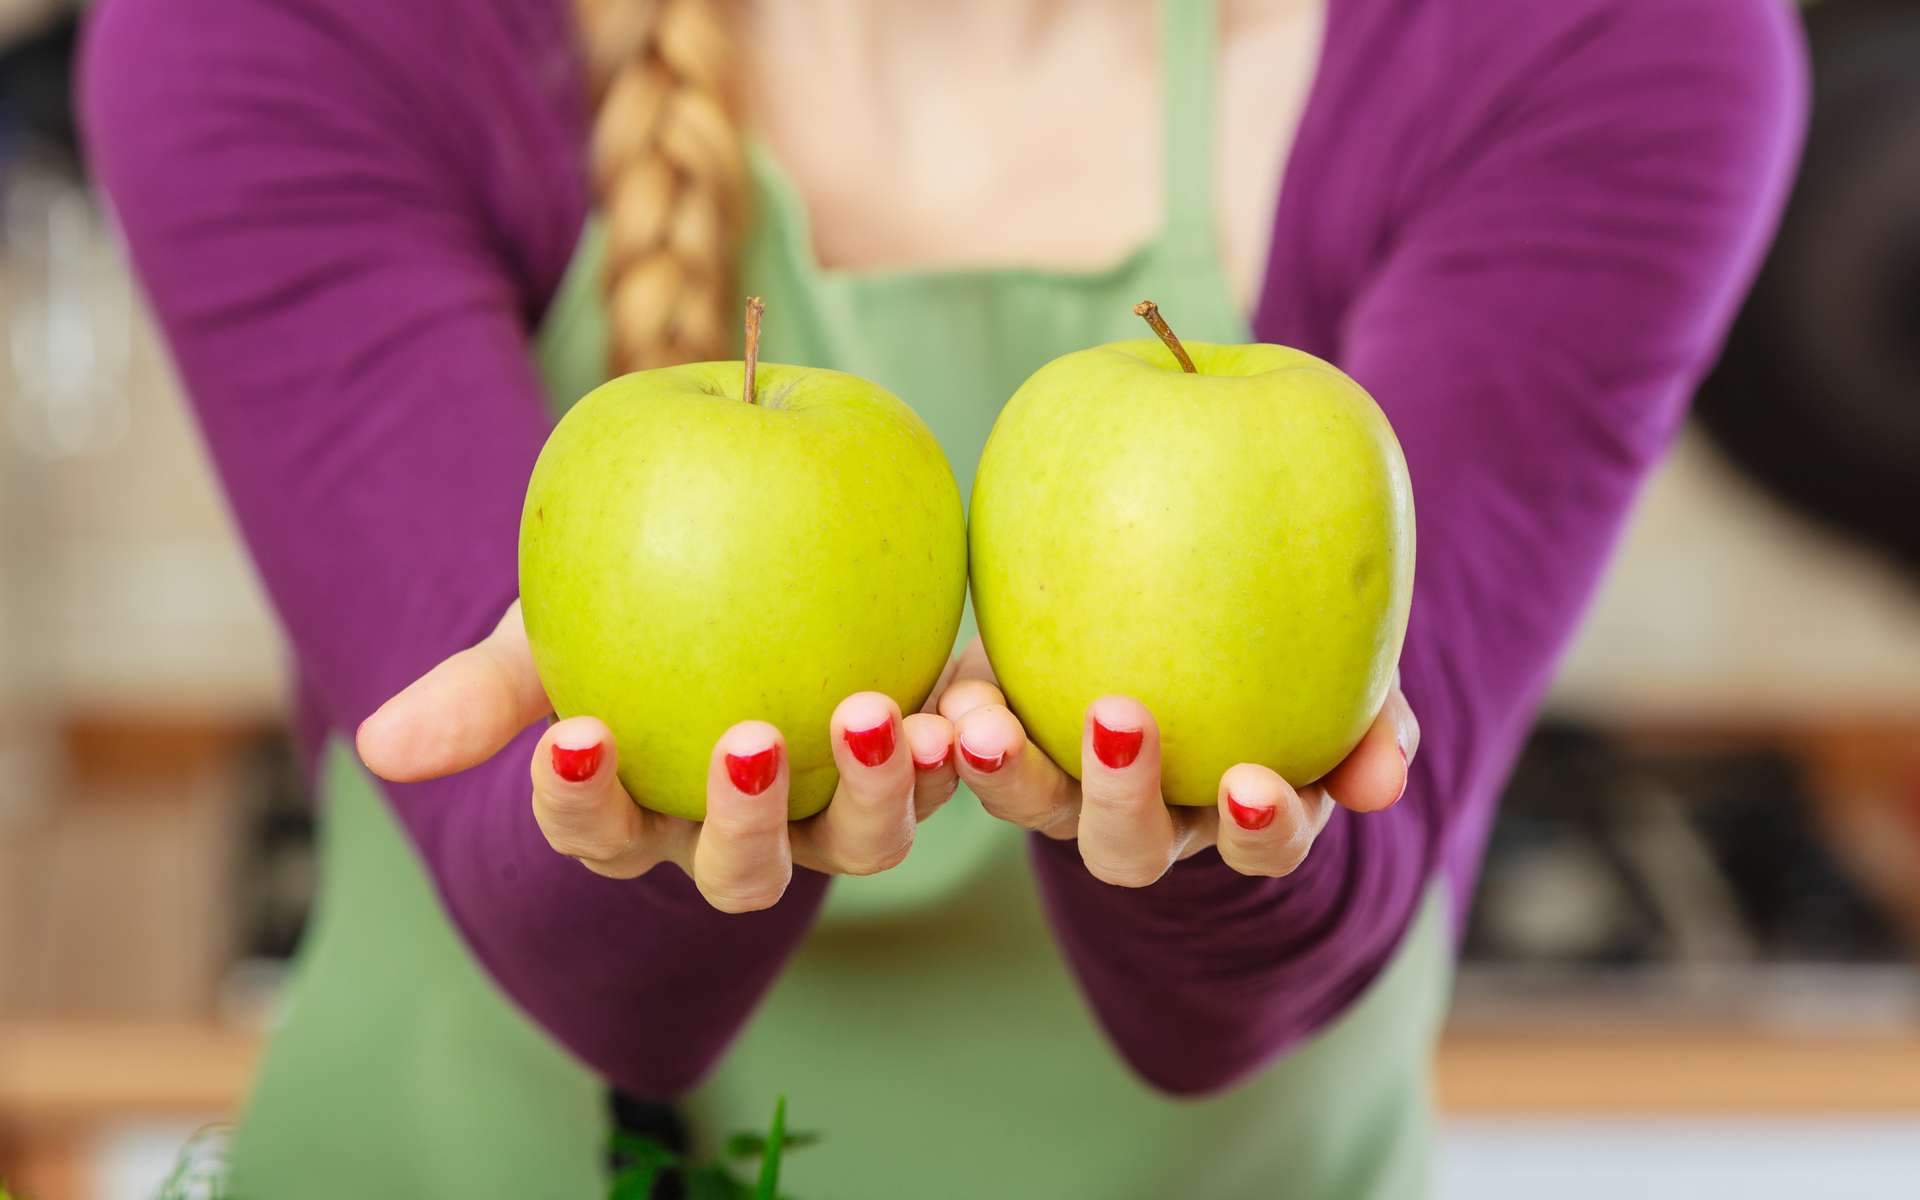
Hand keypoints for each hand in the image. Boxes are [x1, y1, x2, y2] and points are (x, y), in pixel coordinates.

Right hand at [356, 602, 962, 911]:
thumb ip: (478, 692)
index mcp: (640, 818)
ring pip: (860, 843)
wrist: (716, 557)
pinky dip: (959, 743)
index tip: (574, 739)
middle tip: (751, 741)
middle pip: (744, 873)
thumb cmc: (607, 609)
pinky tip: (964, 693)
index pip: (598, 835)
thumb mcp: (541, 636)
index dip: (583, 805)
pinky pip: (943, 770)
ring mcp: (831, 807)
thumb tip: (374, 748)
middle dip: (747, 824)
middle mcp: (739, 837)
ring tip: (881, 715)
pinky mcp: (911, 755)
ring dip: (877, 792)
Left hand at [935, 639, 1417, 887]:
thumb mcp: (1348, 666)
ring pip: (1034, 809)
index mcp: (1238, 807)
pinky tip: (935, 693)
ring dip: (1007, 774)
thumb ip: (1373, 715)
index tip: (1254, 782)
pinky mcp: (1000, 735)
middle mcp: (1149, 815)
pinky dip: (949, 726)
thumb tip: (1387, 780)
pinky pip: (967, 745)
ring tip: (977, 724)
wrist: (1182, 571)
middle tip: (1118, 719)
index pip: (1263, 841)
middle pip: (1128, 849)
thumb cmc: (1290, 632)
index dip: (1261, 827)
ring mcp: (1066, 785)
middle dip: (1120, 797)